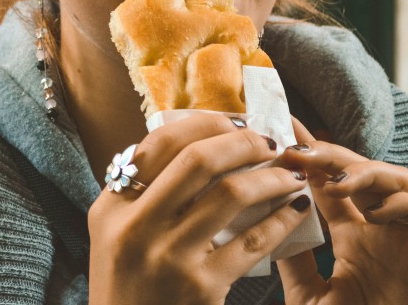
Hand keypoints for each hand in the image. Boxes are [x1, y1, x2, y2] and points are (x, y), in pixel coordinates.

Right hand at [87, 113, 311, 304]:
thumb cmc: (128, 284)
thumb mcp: (113, 232)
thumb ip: (141, 190)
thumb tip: (191, 141)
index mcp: (113, 206)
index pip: (160, 143)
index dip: (204, 123)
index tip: (233, 121)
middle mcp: (136, 227)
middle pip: (198, 160)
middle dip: (242, 142)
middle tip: (268, 142)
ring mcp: (169, 257)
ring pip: (231, 194)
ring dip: (270, 177)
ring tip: (289, 174)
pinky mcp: (201, 287)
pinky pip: (252, 241)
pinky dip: (280, 219)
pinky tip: (294, 209)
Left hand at [278, 123, 407, 304]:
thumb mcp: (308, 295)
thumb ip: (291, 258)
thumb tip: (263, 216)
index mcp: (353, 234)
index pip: (330, 182)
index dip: (308, 157)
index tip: (281, 136)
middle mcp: (382, 229)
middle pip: (362, 172)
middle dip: (330, 155)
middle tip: (299, 149)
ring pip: (399, 181)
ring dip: (366, 172)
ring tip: (336, 181)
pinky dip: (405, 205)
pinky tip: (374, 213)